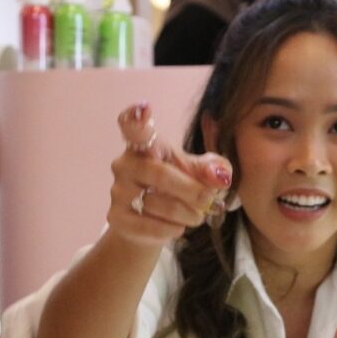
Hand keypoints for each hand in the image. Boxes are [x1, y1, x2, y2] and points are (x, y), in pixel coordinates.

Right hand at [109, 102, 232, 246]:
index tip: (144, 108)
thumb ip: (212, 169)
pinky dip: (172, 229)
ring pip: (157, 204)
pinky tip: (177, 227)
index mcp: (146, 144)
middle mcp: (125, 163)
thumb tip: (220, 177)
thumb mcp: (199, 173)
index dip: (136, 117)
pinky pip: (150, 226)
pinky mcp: (116, 218)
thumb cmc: (179, 187)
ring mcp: (117, 191)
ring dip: (186, 214)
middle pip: (159, 174)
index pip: (133, 126)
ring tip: (194, 214)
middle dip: (191, 191)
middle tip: (207, 199)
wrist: (154, 222)